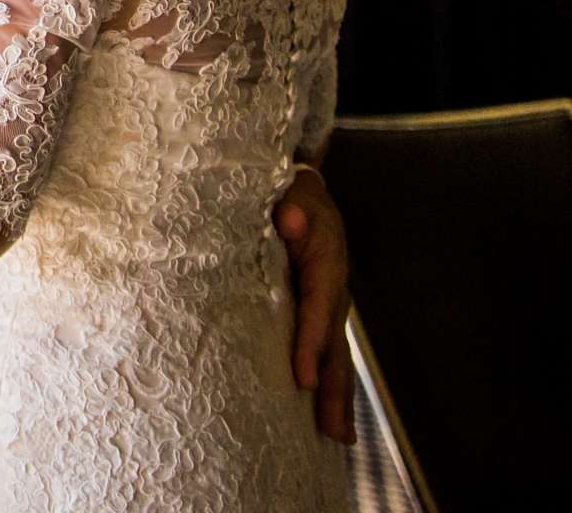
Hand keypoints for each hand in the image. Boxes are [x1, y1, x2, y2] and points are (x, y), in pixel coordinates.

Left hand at [274, 168, 356, 444]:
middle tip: (331, 431)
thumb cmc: (287, 189)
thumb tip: (291, 219)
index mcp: (324, 260)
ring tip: (337, 438)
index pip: (318, 308)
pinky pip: (325, 351)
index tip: (301, 378)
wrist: (298, 186)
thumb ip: (290, 204)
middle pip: (335, 344)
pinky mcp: (318, 311)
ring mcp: (329, 303)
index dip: (311, 343)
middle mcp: (333, 289)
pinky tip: (326, 416)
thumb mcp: (289, 189)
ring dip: (336, 397)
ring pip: (336, 356)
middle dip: (332, 388)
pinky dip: (328, 382)